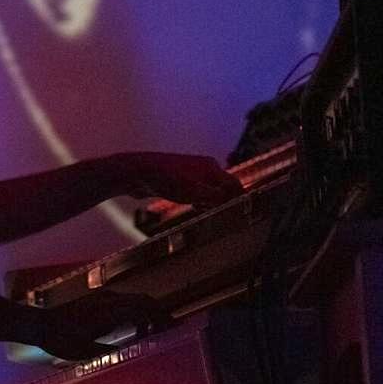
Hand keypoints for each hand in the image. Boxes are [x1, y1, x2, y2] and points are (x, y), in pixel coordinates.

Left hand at [34, 290, 171, 360]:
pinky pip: (124, 303)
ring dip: (147, 315)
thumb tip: (137, 349)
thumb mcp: (88, 351)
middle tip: (167, 332)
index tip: (173, 328)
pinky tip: (133, 331)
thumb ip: (113, 348)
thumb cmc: (62, 339)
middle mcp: (108, 299)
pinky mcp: (98, 300)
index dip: (162, 315)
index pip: (145, 305)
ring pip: (134, 300)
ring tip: (150, 335)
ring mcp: (103, 297)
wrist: (40, 325)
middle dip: (159, 314)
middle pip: (144, 300)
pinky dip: (135, 314)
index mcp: (109, 309)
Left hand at [112, 151, 243, 206]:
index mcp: (211, 167)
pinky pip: (195, 194)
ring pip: (209, 192)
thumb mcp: (195, 192)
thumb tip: (233, 202)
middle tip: (230, 217)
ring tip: (214, 215)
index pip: (234, 184)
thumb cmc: (165, 178)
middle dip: (226, 202)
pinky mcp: (178, 182)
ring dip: (211, 203)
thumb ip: (216, 198)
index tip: (244, 211)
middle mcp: (203, 168)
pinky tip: (196, 209)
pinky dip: (199, 202)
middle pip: (222, 188)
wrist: (138, 173)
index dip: (240, 197)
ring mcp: (190, 174)